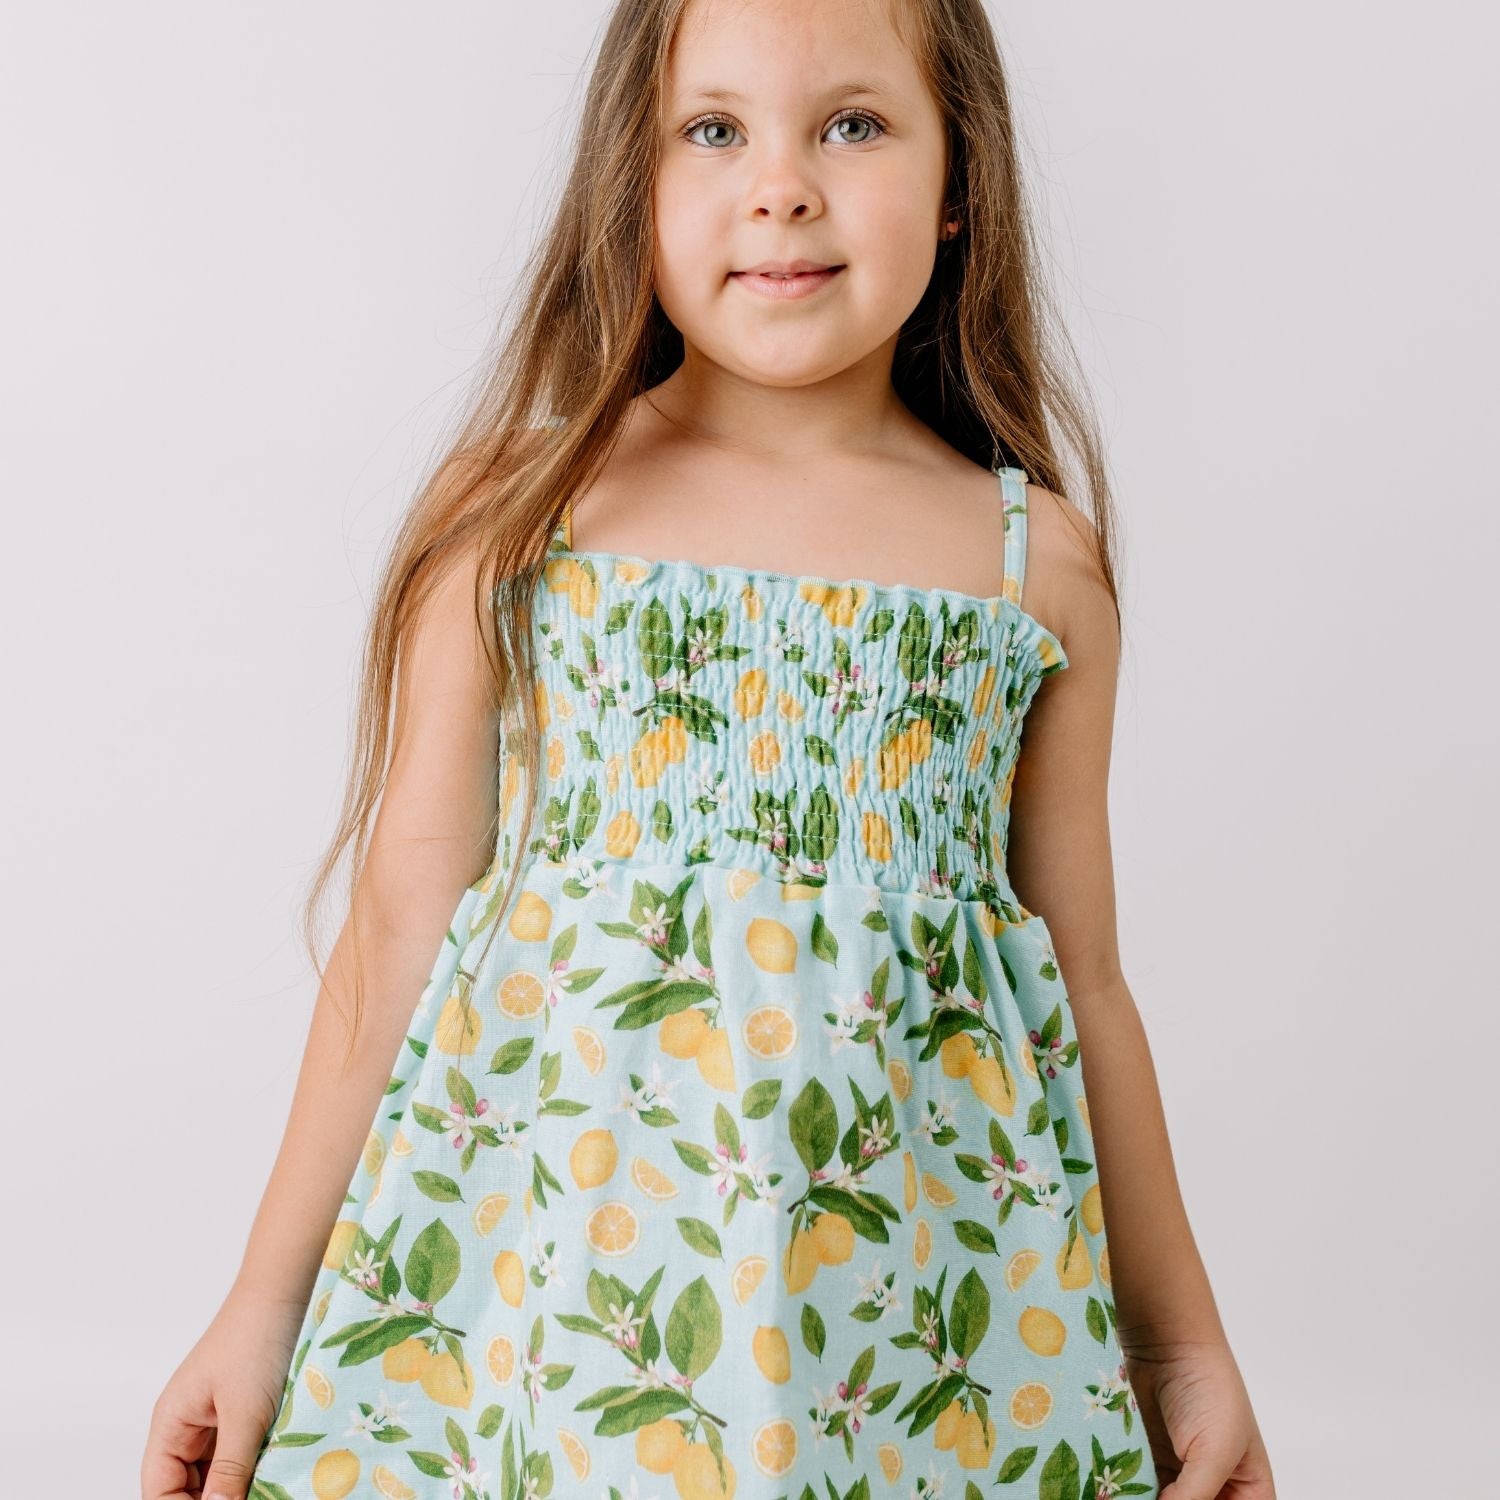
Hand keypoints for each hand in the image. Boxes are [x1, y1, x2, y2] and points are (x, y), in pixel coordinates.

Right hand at [142, 1285, 306, 1499]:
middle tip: (254, 1497)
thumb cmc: (257, 1341)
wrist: (287, 1290)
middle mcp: (188, 1424)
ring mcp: (219, 1417)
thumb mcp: (245, 1412)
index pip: (160, 1490)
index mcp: (171, 1423)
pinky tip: (275, 1473)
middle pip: (188, 1486)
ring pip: (219, 1472)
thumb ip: (230, 1469)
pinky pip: (242, 1453)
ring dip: (239, 1485)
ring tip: (267, 1487)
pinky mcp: (247, 1409)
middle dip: (216, 1499)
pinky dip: (255, 1467)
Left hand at [1123, 1335, 1276, 1499]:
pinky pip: (1142, 1491)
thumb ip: (1195, 1497)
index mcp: (1251, 1492)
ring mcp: (1182, 1478)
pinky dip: (1132, 1493)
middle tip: (1159, 1497)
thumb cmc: (1208, 1390)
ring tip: (1130, 1493)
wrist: (1167, 1341)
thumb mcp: (1214, 1452)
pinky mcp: (1151, 1463)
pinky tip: (1117, 1491)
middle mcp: (1218, 1488)